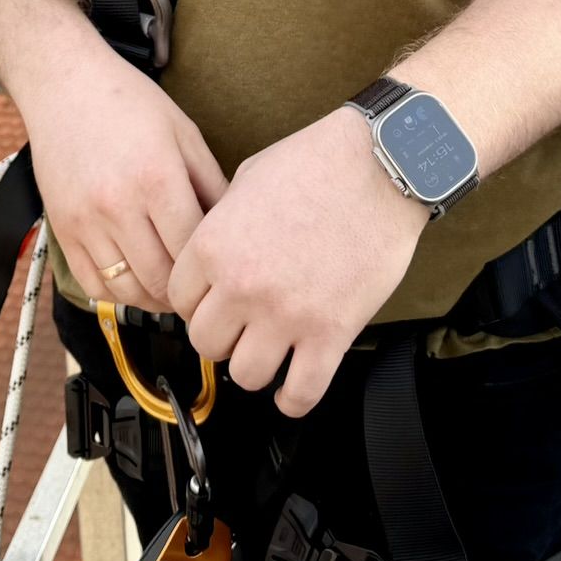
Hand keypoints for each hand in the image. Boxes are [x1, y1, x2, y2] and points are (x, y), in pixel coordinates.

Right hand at [21, 41, 228, 311]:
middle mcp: (118, 205)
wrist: (65, 84)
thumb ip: (211, 184)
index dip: (212, 269)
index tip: (222, 270)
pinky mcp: (61, 229)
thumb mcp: (184, 133)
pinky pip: (92, 284)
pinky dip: (118, 293)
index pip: (193, 251)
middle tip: (201, 290)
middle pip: (161, 280)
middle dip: (186, 293)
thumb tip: (233, 231)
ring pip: (127, 290)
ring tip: (171, 289)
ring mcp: (85, 221)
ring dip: (154, 299)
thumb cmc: (130, 103)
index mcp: (157, 178)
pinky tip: (135, 280)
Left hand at [168, 107, 428, 415]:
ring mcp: (286, 315)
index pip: (178, 299)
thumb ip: (222, 223)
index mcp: (214, 245)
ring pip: (245, 375)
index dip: (196, 300)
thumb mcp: (247, 179)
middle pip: (205, 342)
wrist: (382, 165)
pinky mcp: (331, 333)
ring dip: (255, 365)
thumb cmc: (318, 162)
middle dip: (221, 335)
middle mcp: (242, 286)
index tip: (213, 299)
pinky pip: (301, 392)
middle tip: (240, 325)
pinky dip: (294, 399)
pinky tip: (293, 388)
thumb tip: (214, 253)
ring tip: (269, 350)